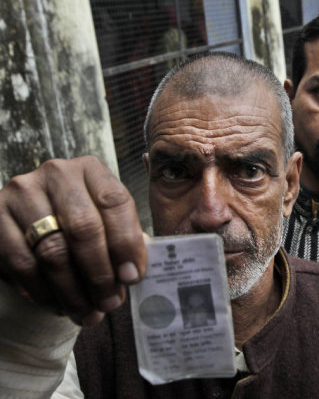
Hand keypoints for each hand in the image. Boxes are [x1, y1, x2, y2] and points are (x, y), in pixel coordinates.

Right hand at [0, 156, 146, 325]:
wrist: (29, 220)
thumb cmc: (79, 221)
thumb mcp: (106, 219)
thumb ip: (124, 238)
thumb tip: (133, 273)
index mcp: (91, 169)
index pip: (115, 202)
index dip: (127, 244)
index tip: (133, 277)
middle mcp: (56, 173)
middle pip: (84, 228)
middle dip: (100, 274)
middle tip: (110, 303)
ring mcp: (21, 193)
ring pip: (52, 251)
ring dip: (73, 291)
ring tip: (88, 313)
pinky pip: (23, 264)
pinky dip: (44, 292)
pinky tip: (59, 306)